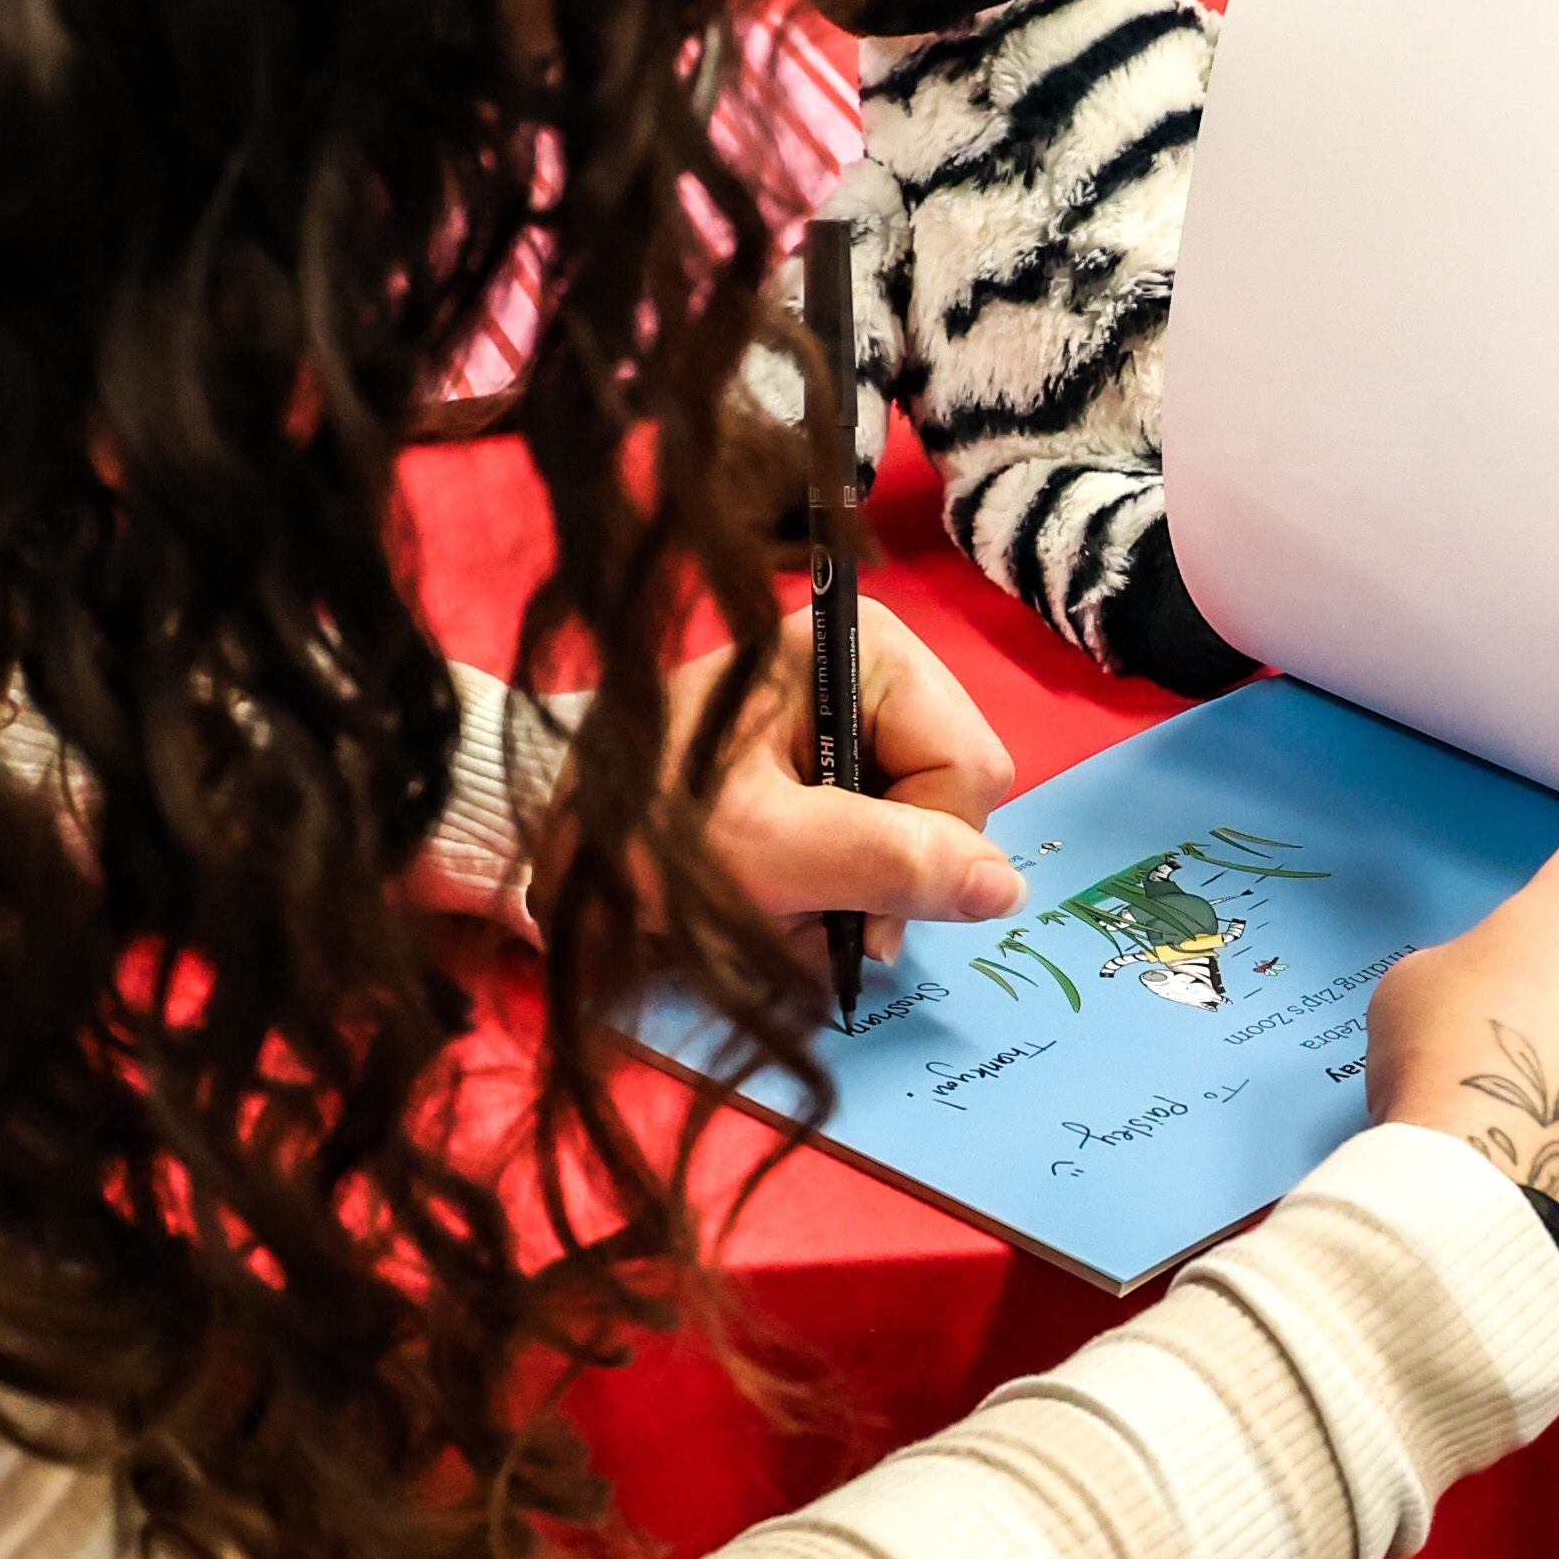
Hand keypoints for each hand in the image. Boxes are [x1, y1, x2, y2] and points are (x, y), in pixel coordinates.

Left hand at [668, 605, 1025, 962]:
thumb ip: (889, 863)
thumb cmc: (642, 823)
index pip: (969, 769)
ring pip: (925, 830)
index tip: (852, 903)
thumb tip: (1006, 887)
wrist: (552, 833)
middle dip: (892, 873)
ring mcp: (855, 720)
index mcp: (866, 651)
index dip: (925, 850)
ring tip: (784, 900)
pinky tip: (783, 890)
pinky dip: (839, 886)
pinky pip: (885, 840)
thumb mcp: (767, 852)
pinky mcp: (832, 765)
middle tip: (812, 907)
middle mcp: (874, 671)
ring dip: (862, 891)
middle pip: (956, 799)